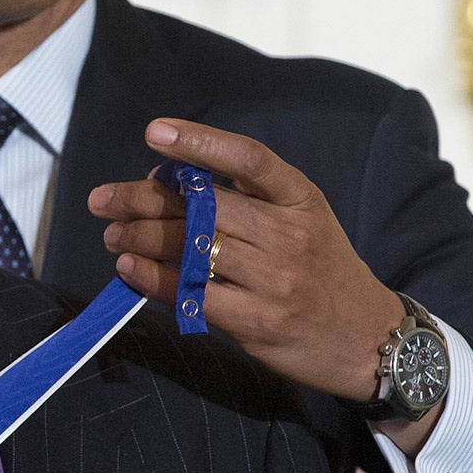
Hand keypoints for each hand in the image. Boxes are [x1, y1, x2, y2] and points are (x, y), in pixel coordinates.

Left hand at [89, 119, 439, 454]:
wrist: (368, 339)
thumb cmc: (321, 270)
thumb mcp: (303, 219)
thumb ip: (246, 198)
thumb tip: (166, 179)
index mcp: (300, 199)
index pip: (248, 158)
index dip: (200, 141)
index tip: (155, 132)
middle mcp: (290, 235)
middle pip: (204, 206)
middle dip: (142, 199)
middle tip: (103, 200)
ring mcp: (275, 280)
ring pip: (192, 249)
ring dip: (140, 238)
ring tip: (112, 235)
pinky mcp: (258, 322)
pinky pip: (193, 294)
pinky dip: (153, 279)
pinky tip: (129, 269)